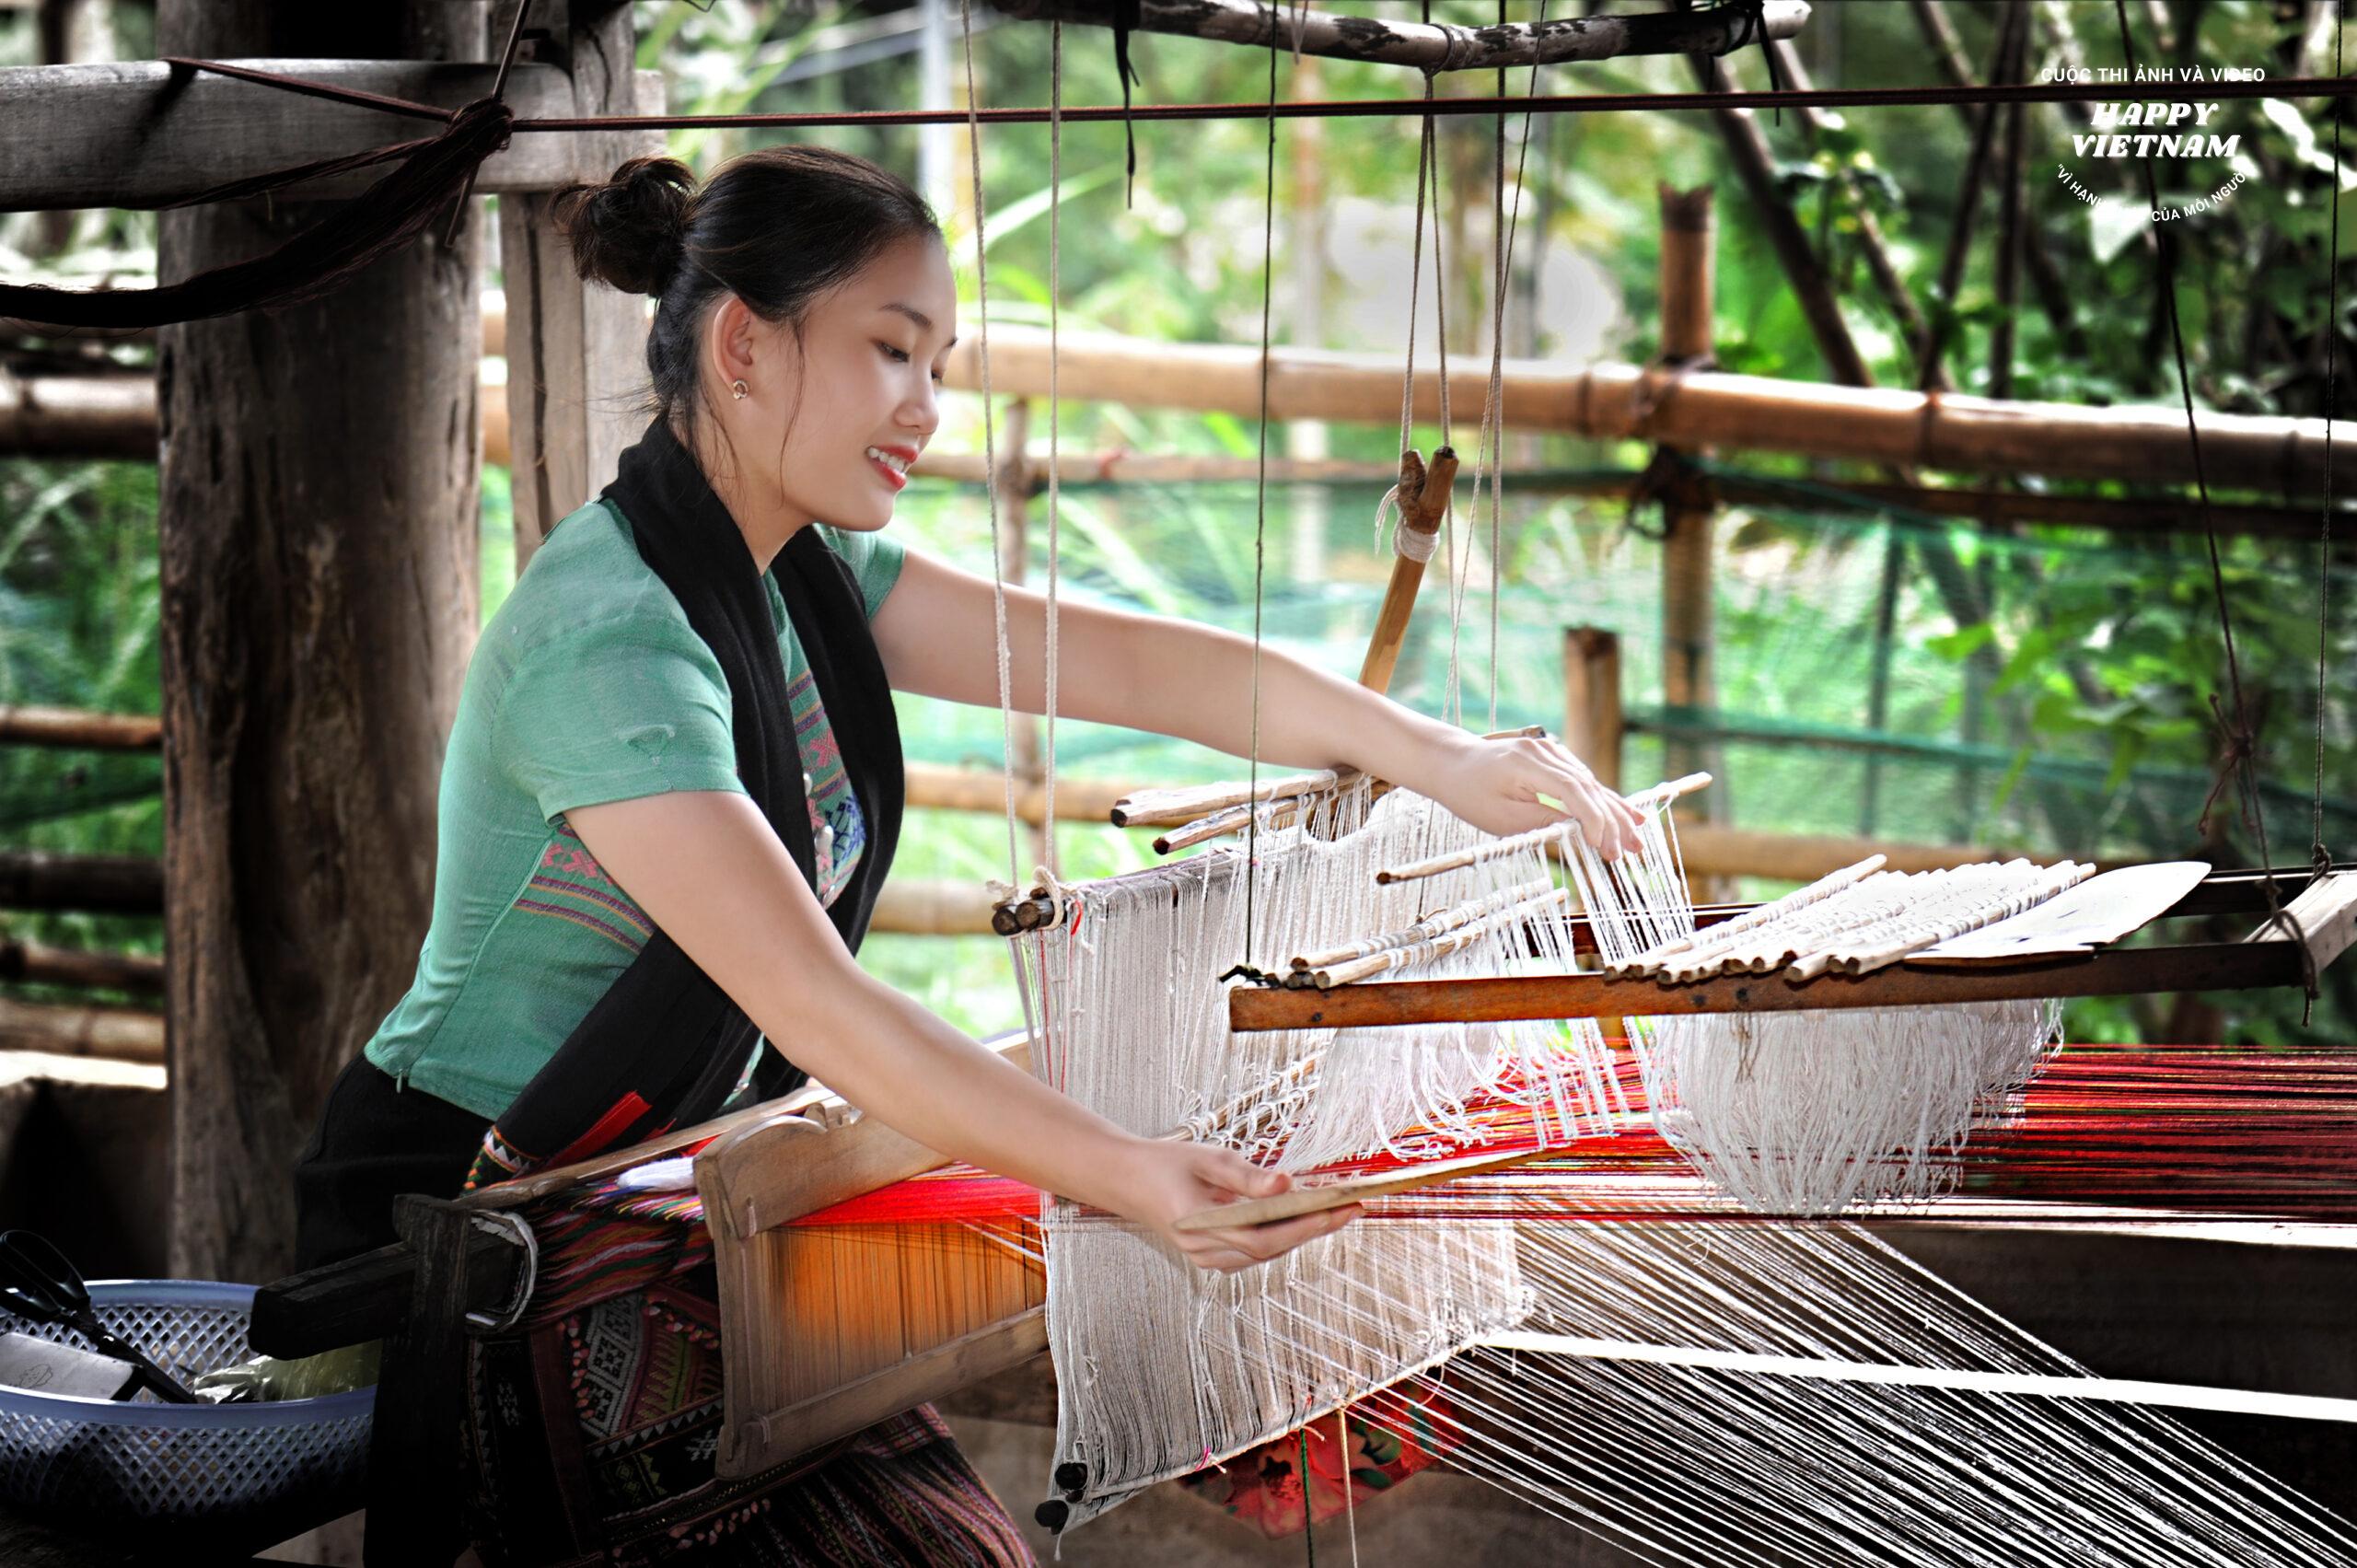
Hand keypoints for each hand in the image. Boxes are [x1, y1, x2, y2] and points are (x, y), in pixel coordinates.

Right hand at [1108, 1139, 1360, 1273]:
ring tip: (1336, 1210)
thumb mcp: (1208, 1160)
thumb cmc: (1166, 1164)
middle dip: (1314, 1228)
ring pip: (1266, 1253)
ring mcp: (1208, 1259)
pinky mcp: (1213, 1256)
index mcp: (1200, 1226)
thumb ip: (1247, 1177)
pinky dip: (1281, 1235)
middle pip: (1270, 1249)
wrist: (1127, 1180)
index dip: (1303, 1226)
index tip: (1337, 1208)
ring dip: (1301, 1233)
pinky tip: (1303, 1217)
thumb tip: (1287, 1183)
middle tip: (1351, 1207)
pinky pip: (1256, 1251)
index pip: (1262, 1236)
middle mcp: (1205, 1251)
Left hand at [1412, 731, 1645, 857]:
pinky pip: (1583, 781)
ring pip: (1591, 785)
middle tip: (1631, 852)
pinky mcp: (1554, 758)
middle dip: (1612, 822)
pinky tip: (1629, 815)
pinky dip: (1603, 801)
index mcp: (1528, 762)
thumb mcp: (1500, 817)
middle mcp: (1545, 751)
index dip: (1593, 819)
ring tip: (1638, 840)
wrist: (1452, 764)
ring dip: (1615, 814)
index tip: (1605, 846)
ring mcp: (1551, 751)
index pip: (1572, 790)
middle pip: (1588, 787)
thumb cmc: (1470, 794)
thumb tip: (1580, 831)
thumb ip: (1541, 822)